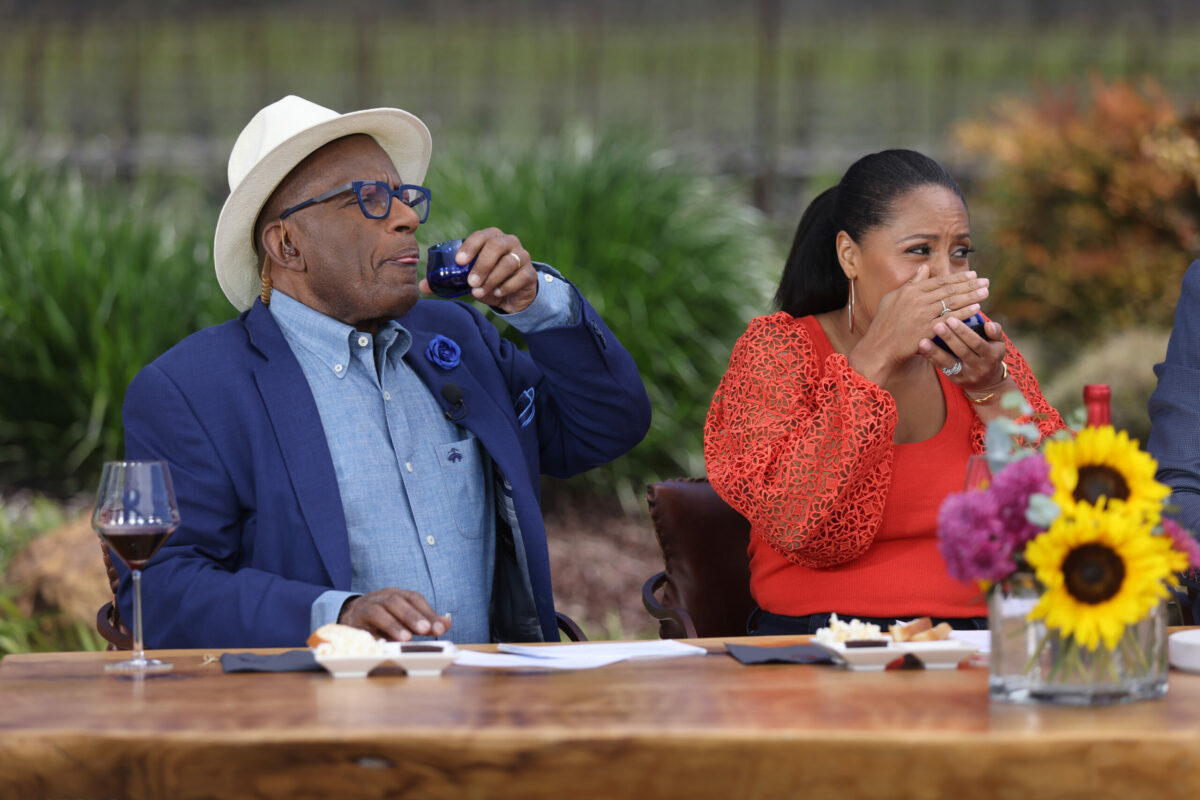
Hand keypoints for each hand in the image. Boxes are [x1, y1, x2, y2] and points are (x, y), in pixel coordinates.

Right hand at [338, 588, 451, 641]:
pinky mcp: (353, 623)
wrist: (350, 615)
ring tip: (406, 639)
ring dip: (393, 625)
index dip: (427, 612)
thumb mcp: (406, 616)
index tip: (440, 628)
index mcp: (396, 594)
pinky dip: (373, 636)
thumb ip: (426, 620)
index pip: (414, 598)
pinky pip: (362, 628)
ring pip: (378, 612)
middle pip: (396, 601)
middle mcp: (381, 598)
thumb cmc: (385, 616)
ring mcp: (365, 608)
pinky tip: (384, 644)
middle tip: (425, 630)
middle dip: (412, 616)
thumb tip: (447, 624)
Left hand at [418, 227, 537, 312]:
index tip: (459, 262)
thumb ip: (448, 281)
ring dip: (492, 278)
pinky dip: (506, 286)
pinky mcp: (530, 273)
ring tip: (479, 292)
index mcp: (492, 238)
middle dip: (482, 264)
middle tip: (471, 282)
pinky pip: (520, 277)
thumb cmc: (487, 281)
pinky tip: (497, 293)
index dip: (470, 246)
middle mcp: (509, 242)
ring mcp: (522, 256)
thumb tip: (423, 286)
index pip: (481, 235)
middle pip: (496, 246)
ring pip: (509, 262)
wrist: (512, 296)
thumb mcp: (467, 280)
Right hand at [850, 265, 988, 382]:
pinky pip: (950, 319)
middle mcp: (918, 300)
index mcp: (911, 291)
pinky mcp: (927, 330)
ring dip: (971, 296)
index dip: (958, 277)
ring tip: (985, 292)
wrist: (879, 347)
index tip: (973, 274)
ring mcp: (923, 315)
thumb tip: (925, 268)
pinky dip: (964, 312)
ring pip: (952, 302)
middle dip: (970, 284)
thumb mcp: (893, 298)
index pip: (940, 281)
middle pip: (950, 290)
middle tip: (985, 281)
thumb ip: (911, 283)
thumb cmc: (884, 323)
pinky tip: (976, 308)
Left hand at [918, 315, 1009, 393]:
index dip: (964, 332)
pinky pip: (941, 368)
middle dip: (949, 338)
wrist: (988, 382)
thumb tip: (988, 324)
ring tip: (923, 341)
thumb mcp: (998, 343)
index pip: (976, 343)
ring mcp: (966, 375)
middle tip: (937, 325)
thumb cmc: (991, 353)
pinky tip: (921, 348)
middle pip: (962, 352)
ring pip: (949, 362)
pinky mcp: (955, 379)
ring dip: (935, 351)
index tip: (951, 319)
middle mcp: (980, 367)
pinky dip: (931, 358)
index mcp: (992, 355)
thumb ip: (995, 332)